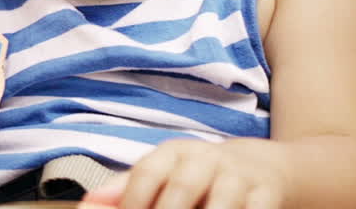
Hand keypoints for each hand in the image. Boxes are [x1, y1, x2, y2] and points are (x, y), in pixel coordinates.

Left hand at [80, 139, 286, 208]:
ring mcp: (240, 176)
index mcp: (175, 152)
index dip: (133, 201)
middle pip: (181, 189)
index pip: (148, 172)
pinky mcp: (268, 195)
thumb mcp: (164, 173)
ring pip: (221, 205)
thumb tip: (87, 204)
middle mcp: (207, 158)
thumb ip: (126, 189)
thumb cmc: (199, 177)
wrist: (265, 168)